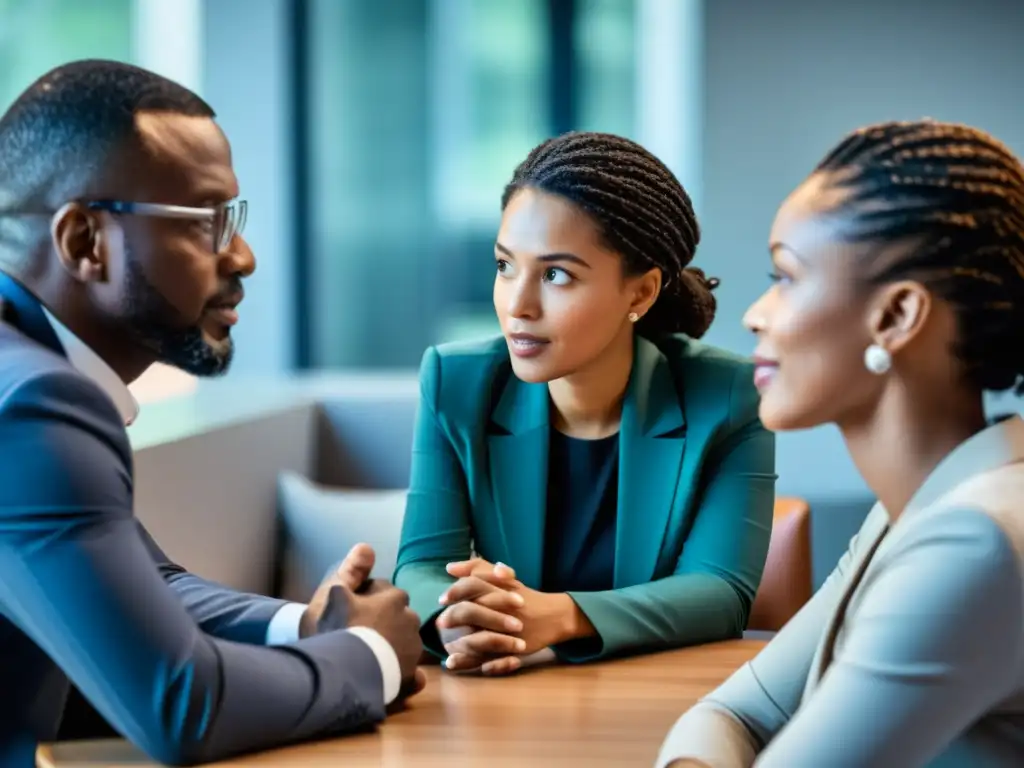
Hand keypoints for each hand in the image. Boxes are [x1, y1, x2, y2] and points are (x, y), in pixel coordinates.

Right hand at [304, 543, 426, 697]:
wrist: (337, 672)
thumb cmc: (334, 628)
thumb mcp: (334, 591)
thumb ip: (353, 569)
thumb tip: (367, 546)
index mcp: (394, 598)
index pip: (384, 591)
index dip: (367, 599)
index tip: (351, 609)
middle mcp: (410, 621)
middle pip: (398, 617)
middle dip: (385, 622)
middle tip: (359, 634)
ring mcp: (412, 651)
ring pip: (405, 643)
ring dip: (393, 646)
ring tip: (368, 657)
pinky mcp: (409, 678)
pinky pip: (412, 675)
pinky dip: (405, 674)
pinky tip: (388, 677)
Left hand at [436, 558, 593, 674]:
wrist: (554, 616)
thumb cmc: (523, 596)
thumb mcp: (504, 578)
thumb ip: (478, 568)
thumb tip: (449, 568)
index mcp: (501, 589)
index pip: (475, 585)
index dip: (456, 591)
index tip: (442, 600)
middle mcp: (504, 610)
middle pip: (476, 610)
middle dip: (456, 616)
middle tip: (441, 623)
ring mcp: (508, 632)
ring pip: (481, 637)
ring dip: (461, 641)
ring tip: (445, 645)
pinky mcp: (512, 650)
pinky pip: (488, 658)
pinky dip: (470, 661)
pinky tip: (453, 662)